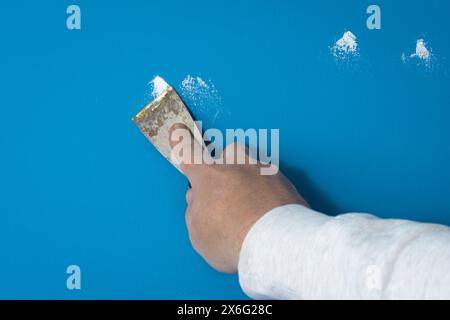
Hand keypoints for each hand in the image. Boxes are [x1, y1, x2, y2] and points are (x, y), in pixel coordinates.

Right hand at [169, 123, 307, 272]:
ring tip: (251, 212)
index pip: (189, 152)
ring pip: (250, 169)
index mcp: (209, 176)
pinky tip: (267, 216)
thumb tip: (200, 200)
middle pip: (226, 157)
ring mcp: (262, 169)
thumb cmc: (234, 239)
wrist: (277, 243)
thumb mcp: (198, 232)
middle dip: (225, 170)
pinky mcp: (285, 180)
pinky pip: (269, 182)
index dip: (181, 141)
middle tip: (226, 197)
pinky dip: (267, 195)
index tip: (179, 131)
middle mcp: (236, 164)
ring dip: (248, 183)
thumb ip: (195, 210)